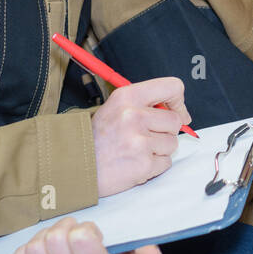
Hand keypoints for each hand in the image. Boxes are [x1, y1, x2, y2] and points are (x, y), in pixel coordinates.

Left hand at [8, 217, 162, 253]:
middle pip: (54, 242)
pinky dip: (25, 252)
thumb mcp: (129, 248)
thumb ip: (143, 248)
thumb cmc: (106, 253)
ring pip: (34, 250)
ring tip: (56, 242)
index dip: (84, 228)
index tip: (89, 233)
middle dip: (63, 229)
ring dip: (44, 238)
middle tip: (70, 233)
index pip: (80, 239)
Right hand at [90, 76, 189, 196]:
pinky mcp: (143, 164)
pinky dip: (154, 166)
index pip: (172, 87)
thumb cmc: (95, 139)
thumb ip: (144, 105)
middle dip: (165, 131)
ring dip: (158, 150)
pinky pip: (166, 163)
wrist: (73, 166)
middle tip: (144, 137)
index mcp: (127, 97)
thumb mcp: (114, 108)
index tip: (177, 111)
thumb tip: (179, 111)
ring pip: (172, 143)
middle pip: (175, 121)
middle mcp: (134, 116)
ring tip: (135, 151)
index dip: (178, 101)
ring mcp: (139, 141)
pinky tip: (135, 163)